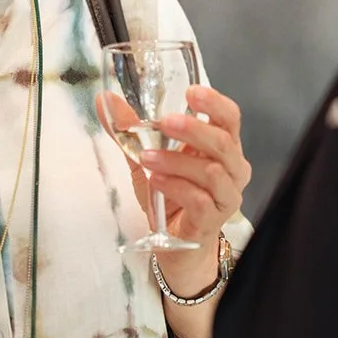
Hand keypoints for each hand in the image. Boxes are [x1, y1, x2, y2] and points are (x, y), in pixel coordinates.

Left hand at [98, 85, 249, 248]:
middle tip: (164, 122)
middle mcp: (232, 169)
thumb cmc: (171, 196)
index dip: (214, 103)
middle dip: (193, 129)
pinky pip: (199, 200)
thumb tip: (105, 100)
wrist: (176, 245)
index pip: (229, 118)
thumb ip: (130, 131)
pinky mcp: (213, 220)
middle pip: (223, 142)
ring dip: (176, 161)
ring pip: (211, 172)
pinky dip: (176, 187)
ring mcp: (226, 196)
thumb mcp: (147, 158)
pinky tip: (156, 182)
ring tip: (147, 158)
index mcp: (222, 147)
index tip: (191, 92)